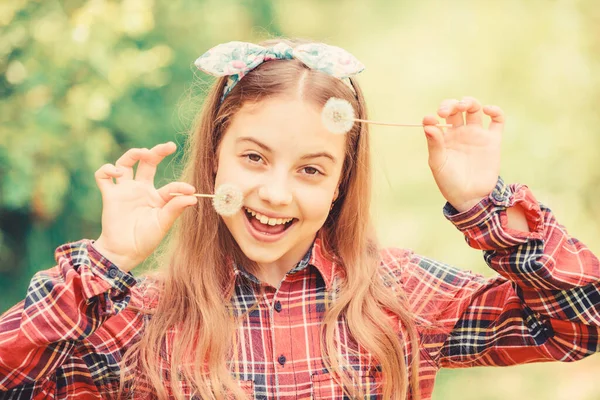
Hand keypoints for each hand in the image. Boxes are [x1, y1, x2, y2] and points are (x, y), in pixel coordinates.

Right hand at [92, 142, 197, 271]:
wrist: (125, 252)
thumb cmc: (146, 240)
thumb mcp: (163, 223)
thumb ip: (175, 208)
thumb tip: (193, 196)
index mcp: (157, 197)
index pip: (170, 185)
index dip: (180, 186)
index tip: (190, 189)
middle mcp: (141, 189)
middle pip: (148, 163)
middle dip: (158, 152)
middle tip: (170, 146)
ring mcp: (125, 191)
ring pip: (125, 163)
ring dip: (133, 154)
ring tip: (143, 152)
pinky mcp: (110, 195)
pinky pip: (103, 176)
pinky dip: (106, 169)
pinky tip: (115, 171)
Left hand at [422, 96, 504, 211]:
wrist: (471, 197)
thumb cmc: (449, 182)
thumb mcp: (438, 164)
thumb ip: (434, 144)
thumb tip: (429, 124)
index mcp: (443, 138)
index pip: (437, 119)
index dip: (433, 116)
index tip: (431, 119)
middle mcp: (459, 133)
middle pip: (455, 109)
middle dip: (450, 105)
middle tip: (445, 111)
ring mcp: (476, 135)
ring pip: (473, 109)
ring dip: (468, 102)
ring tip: (464, 105)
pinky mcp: (492, 140)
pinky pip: (497, 120)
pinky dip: (495, 111)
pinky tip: (487, 110)